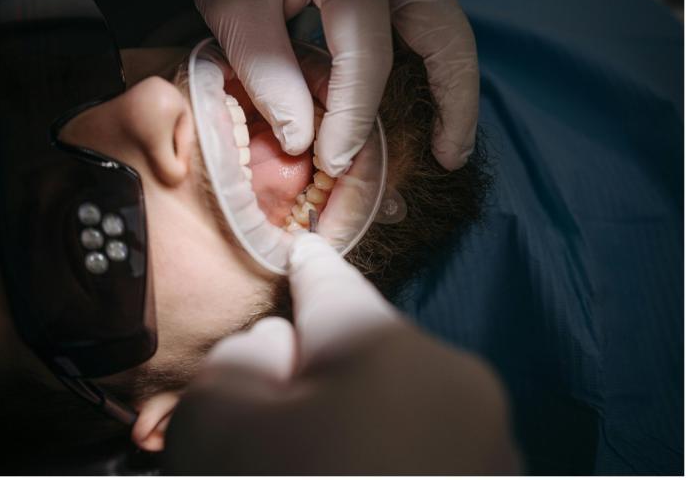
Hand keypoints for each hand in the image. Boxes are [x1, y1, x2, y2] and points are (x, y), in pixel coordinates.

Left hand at [137, 0, 478, 173]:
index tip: (336, 160)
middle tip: (448, 157)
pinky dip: (427, 68)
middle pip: (447, 31)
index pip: (367, 50)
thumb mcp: (231, 0)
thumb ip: (265, 68)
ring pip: (446, 27)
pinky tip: (415, 107)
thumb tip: (301, 138)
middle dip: (455, 100)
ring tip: (445, 143)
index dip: (354, 114)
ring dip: (452, 86)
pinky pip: (424, 24)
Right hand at [163, 234, 519, 473]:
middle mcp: (457, 388)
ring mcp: (486, 452)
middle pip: (361, 354)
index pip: (331, 284)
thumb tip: (279, 352)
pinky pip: (417, 455)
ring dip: (339, 425)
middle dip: (309, 372)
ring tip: (296, 458)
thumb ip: (238, 362)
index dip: (303, 267)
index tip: (299, 250)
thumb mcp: (223, 424)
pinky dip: (374, 459)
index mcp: (394, 349)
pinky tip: (340, 468)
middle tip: (261, 416)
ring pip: (390, 410)